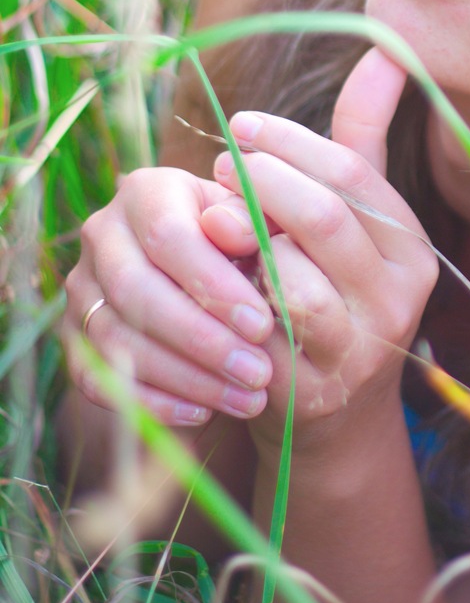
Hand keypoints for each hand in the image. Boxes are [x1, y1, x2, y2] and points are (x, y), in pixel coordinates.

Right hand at [63, 167, 275, 425]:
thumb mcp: (255, 218)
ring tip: (246, 398)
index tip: (262, 325)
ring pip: (117, 340)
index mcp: (145, 192)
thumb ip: (253, 221)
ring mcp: (81, 288)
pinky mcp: (73, 337)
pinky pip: (98, 379)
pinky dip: (151, 401)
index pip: (170, 237)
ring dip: (186, 377)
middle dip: (202, 339)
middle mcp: (102, 234)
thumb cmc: (242, 239)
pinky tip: (203, 411)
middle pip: (136, 292)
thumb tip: (236, 234)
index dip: (215, 285)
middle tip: (258, 372)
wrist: (205, 270)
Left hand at [202, 48, 438, 454]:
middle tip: (217, 169)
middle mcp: (398, 299)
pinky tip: (208, 278)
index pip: (354, 173)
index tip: (241, 126)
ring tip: (213, 225)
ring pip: (295, 283)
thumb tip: (386, 49)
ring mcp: (358, 352)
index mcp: (412, 248)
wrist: (334, 412)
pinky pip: (257, 338)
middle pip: (325, 219)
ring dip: (243, 245)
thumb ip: (363, 135)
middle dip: (261, 183)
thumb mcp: (355, 216)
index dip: (291, 142)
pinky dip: (228, 300)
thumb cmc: (337, 287)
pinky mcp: (309, 396)